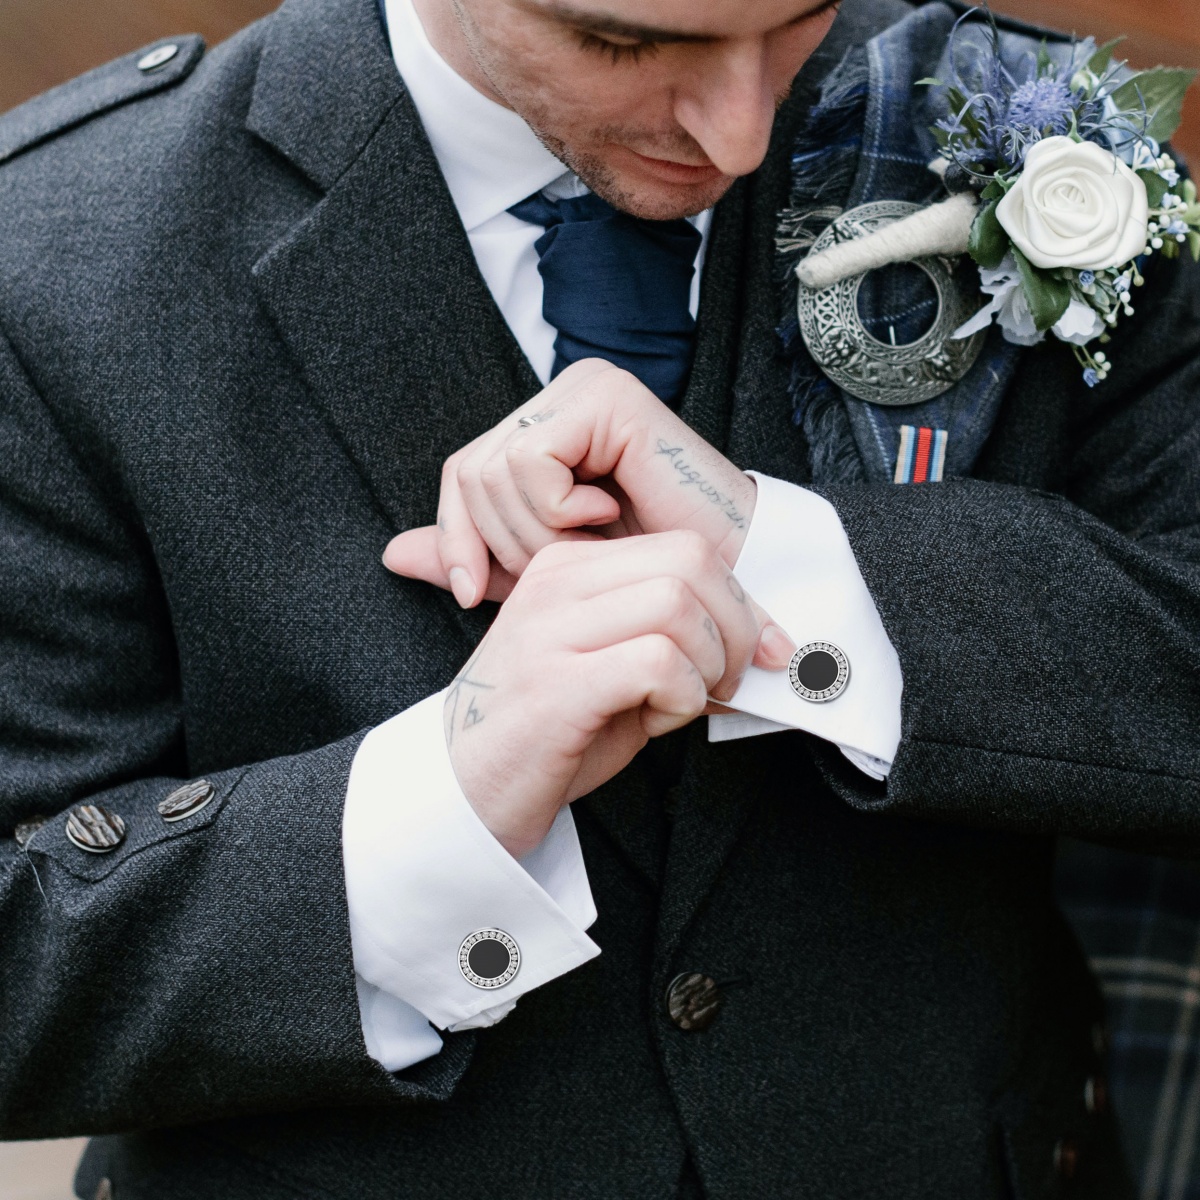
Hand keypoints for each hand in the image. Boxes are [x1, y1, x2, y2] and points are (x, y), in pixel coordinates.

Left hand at [384, 359, 758, 608]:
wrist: (723, 583)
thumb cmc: (645, 576)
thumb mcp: (539, 570)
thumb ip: (474, 555)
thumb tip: (393, 554)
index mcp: (544, 428)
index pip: (461, 476)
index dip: (455, 539)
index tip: (471, 598)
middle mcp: (560, 397)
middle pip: (469, 473)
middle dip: (507, 544)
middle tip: (567, 562)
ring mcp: (583, 388)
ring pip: (493, 470)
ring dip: (538, 533)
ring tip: (593, 541)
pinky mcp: (604, 397)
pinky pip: (530, 460)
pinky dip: (558, 509)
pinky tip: (606, 514)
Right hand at [439, 532, 792, 857]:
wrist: (469, 790)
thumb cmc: (550, 731)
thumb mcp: (610, 662)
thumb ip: (668, 635)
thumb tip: (763, 638)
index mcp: (567, 567)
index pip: (683, 547)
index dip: (741, 600)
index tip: (765, 649)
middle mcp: (555, 585)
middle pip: (689, 563)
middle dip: (737, 625)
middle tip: (730, 678)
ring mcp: (550, 632)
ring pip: (676, 605)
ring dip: (707, 664)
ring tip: (680, 702)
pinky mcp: (556, 686)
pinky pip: (657, 662)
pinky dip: (681, 697)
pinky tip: (656, 721)